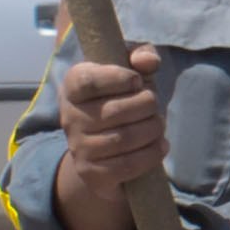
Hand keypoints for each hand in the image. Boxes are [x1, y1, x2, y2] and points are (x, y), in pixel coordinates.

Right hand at [48, 48, 166, 229]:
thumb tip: (147, 61)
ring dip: (153, 130)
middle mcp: (70, 117)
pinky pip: (126, 165)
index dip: (118, 78)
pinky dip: (151, 155)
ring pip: (124, 139)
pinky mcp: (91, 173)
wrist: (106, 147)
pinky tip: (160, 146)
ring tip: (158, 126)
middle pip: (114, 111)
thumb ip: (142, 56)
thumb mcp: (132, 71)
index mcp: (73, 85)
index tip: (137, 81)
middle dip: (147, 106)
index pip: (88, 80)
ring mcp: (78, 147)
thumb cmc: (122, 98)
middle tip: (154, 106)